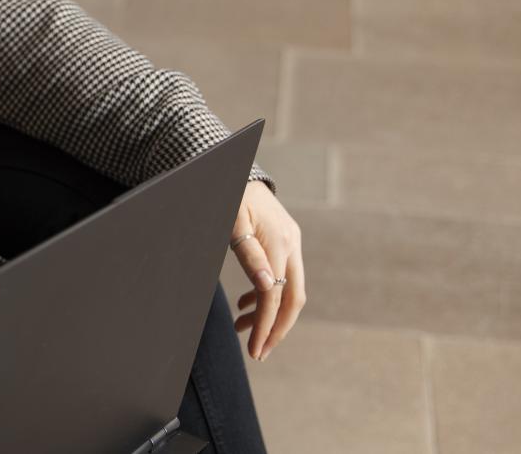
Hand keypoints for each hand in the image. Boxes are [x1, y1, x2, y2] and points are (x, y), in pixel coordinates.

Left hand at [228, 181, 304, 361]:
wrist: (235, 168)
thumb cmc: (228, 195)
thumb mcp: (233, 225)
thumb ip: (249, 256)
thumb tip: (269, 289)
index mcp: (280, 244)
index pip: (276, 297)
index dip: (267, 327)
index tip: (254, 351)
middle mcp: (292, 245)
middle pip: (293, 299)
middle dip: (276, 329)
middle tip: (258, 352)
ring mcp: (291, 242)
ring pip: (288, 290)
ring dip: (268, 313)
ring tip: (240, 326)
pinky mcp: (285, 241)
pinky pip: (282, 276)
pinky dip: (266, 294)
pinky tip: (245, 304)